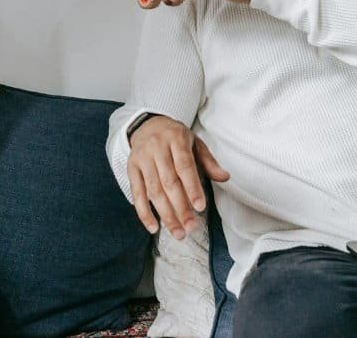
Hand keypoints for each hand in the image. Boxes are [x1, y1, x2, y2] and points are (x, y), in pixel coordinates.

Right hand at [127, 115, 229, 238]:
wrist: (147, 124)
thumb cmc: (175, 137)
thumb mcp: (194, 143)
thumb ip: (209, 161)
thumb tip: (225, 177)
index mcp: (176, 139)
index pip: (184, 166)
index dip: (192, 188)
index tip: (200, 207)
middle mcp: (157, 148)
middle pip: (168, 182)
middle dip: (180, 207)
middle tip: (190, 227)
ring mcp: (142, 158)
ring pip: (153, 190)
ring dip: (165, 214)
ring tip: (178, 232)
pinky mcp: (131, 168)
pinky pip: (136, 193)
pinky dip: (144, 212)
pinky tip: (154, 227)